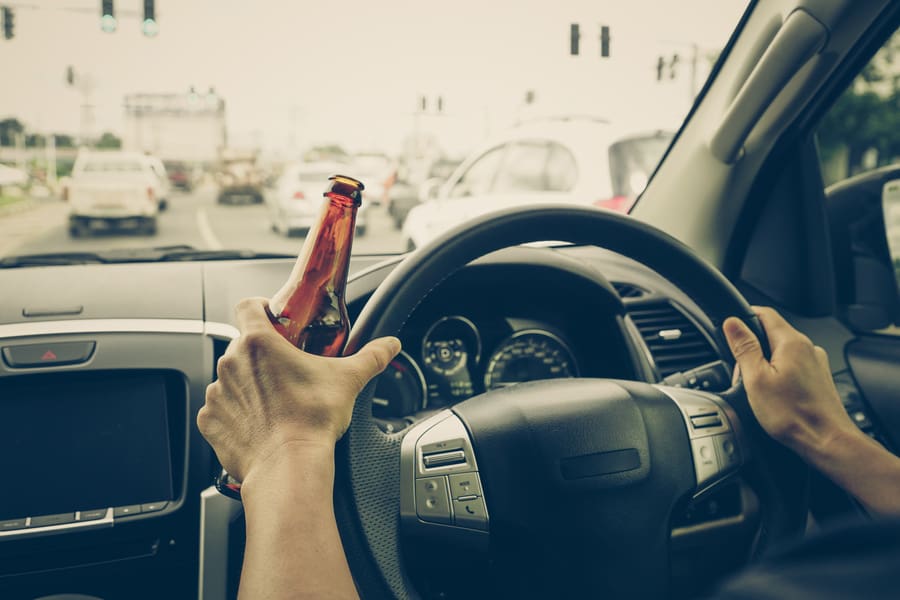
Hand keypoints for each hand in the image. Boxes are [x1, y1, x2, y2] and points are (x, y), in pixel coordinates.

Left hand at [197, 297, 400, 483]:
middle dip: (263, 355)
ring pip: (232, 378)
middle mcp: (231, 363)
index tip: (275, 320)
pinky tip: (260, 424)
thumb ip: (371, 357)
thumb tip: (389, 346)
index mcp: (258, 343)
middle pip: (243, 345)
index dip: (261, 309)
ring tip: (275, 402)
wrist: (288, 467)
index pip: (248, 306)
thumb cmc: (312, 421)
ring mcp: (218, 393)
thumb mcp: (349, 380)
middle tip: (287, 371)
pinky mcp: (210, 421)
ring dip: (249, 385)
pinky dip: (236, 414)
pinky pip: (221, 409)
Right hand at [722, 307, 858, 459]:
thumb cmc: (794, 415)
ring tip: (759, 390)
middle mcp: (808, 348)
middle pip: (772, 334)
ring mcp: (815, 363)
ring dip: (765, 364)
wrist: (826, 441)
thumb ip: (744, 347)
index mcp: (791, 343)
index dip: (744, 317)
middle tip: (742, 373)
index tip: (731, 330)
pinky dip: (779, 375)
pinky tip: (775, 396)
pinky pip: (793, 366)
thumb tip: (732, 323)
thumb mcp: (756, 379)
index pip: (764, 313)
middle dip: (752, 349)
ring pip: (781, 352)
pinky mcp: (818, 378)